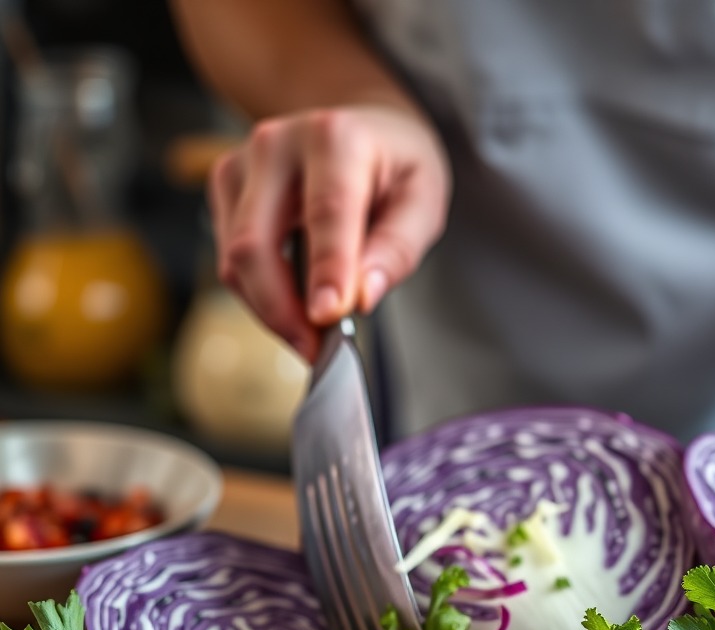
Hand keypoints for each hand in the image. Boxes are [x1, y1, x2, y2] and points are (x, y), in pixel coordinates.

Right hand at [208, 104, 450, 360]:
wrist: (362, 127)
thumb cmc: (396, 168)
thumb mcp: (423, 202)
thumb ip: (398, 249)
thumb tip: (363, 296)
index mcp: (336, 138)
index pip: (326, 213)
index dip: (326, 270)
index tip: (328, 317)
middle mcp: (277, 143)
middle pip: (256, 243)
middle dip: (282, 310)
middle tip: (316, 351)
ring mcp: (241, 163)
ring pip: (235, 259)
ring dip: (271, 310)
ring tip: (313, 334)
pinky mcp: (225, 186)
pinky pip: (229, 260)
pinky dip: (261, 294)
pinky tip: (295, 301)